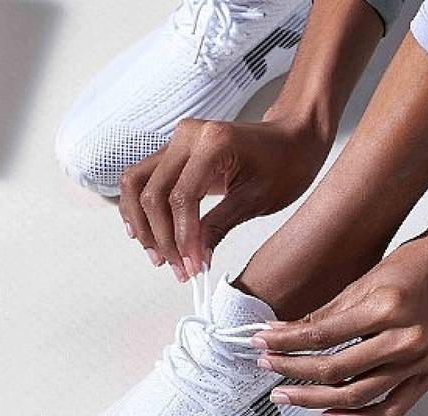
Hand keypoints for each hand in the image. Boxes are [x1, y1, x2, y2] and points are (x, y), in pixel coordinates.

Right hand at [118, 115, 331, 280]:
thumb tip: (193, 259)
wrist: (292, 138)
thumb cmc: (285, 163)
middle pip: (151, 193)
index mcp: (213, 142)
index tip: (191, 267)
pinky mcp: (172, 152)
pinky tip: (147, 234)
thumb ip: (218, 227)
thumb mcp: (256, 200)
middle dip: (160, 237)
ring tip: (159, 256)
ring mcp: (176, 140)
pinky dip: (140, 209)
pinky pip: (142, 179)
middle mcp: (187, 136)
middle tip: (176, 267)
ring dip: (141, 224)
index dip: (182, 238)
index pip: (181, 198)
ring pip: (136, 184)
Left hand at [252, 215, 427, 415]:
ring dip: (317, 400)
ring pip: (359, 395)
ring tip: (288, 397)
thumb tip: (291, 332)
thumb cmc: (419, 264)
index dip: (287, 342)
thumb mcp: (368, 279)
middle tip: (267, 369)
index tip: (262, 343)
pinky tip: (330, 415)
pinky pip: (392, 408)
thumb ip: (330, 312)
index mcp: (387, 308)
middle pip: (336, 369)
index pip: (322, 334)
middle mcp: (405, 339)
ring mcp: (421, 362)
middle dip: (293, 371)